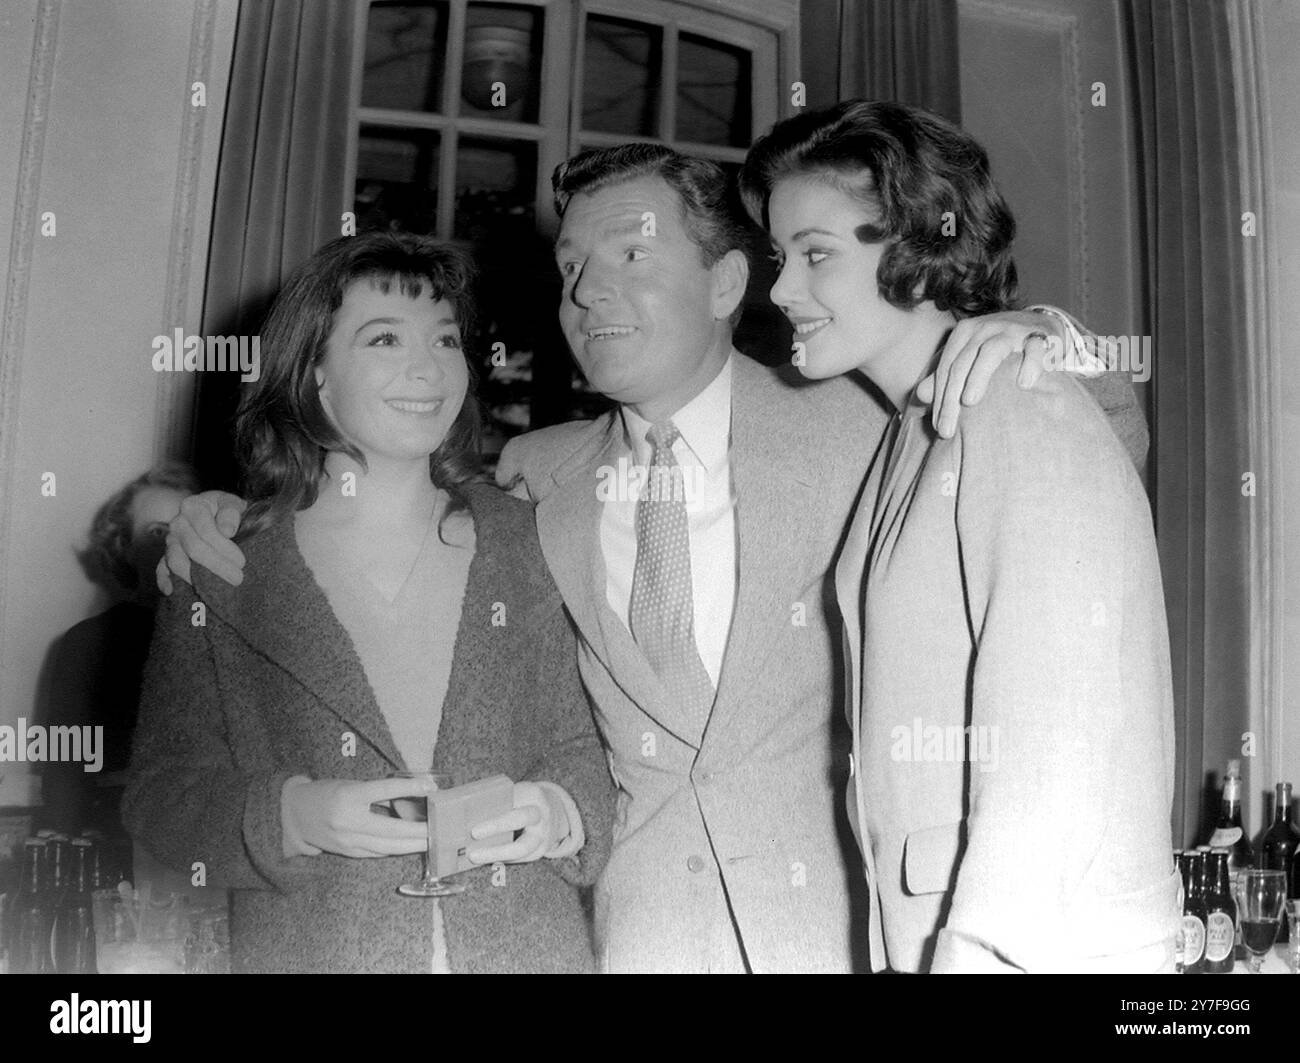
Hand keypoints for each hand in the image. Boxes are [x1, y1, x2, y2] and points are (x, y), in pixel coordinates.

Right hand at [156, 490, 248, 593]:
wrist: (217, 513)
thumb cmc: (226, 510)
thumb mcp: (232, 503)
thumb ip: (231, 512)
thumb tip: (227, 531)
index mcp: (193, 506)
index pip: (206, 531)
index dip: (224, 548)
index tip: (241, 562)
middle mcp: (177, 523)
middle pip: (194, 548)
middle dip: (217, 566)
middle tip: (237, 579)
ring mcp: (170, 540)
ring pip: (176, 561)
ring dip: (196, 577)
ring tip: (215, 589)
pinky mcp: (165, 555)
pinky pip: (160, 569)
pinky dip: (164, 580)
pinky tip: (172, 591)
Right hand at [281, 776, 434, 858]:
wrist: (294, 815)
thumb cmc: (326, 794)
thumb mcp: (349, 784)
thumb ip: (375, 792)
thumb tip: (410, 794)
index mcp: (348, 796)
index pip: (385, 790)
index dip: (410, 787)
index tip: (431, 786)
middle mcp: (348, 820)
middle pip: (391, 829)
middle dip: (419, 831)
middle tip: (440, 827)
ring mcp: (348, 841)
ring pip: (387, 846)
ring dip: (412, 844)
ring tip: (431, 840)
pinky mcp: (348, 852)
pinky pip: (378, 853)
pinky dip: (396, 849)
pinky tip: (410, 846)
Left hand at [465, 782, 569, 864]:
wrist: (553, 812)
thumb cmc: (523, 802)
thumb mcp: (515, 794)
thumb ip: (497, 801)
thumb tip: (462, 815)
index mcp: (532, 794)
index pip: (514, 799)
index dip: (496, 807)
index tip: (476, 822)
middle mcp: (540, 813)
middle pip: (519, 819)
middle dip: (496, 826)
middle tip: (473, 833)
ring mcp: (543, 834)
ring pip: (522, 847)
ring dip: (497, 853)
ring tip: (475, 857)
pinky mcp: (540, 850)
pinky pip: (520, 858)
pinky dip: (501, 860)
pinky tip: (485, 859)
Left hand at [916, 309, 1065, 437]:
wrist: (1041, 324)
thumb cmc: (998, 348)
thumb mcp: (969, 357)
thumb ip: (946, 376)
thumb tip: (919, 397)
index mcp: (964, 333)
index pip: (946, 368)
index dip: (938, 398)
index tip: (936, 427)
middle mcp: (985, 328)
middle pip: (962, 364)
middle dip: (951, 398)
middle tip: (946, 430)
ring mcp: (1012, 330)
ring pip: (990, 352)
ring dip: (978, 377)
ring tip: (969, 402)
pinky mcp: (1039, 335)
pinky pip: (1034, 349)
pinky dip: (1030, 365)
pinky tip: (1024, 385)